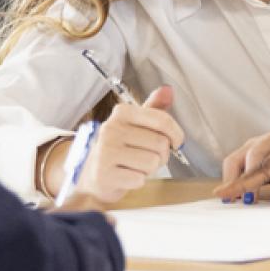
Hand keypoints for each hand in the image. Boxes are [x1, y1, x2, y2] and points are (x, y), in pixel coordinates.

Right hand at [55, 87, 182, 208]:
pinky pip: (140, 179)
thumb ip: (154, 108)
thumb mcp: (135, 124)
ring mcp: (106, 151)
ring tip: (135, 165)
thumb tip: (168, 90)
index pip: (162, 120)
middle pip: (160, 143)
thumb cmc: (119, 147)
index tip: (176, 142)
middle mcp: (112, 128)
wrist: (93, 173)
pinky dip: (138, 180)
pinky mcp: (105, 174)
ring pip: (152, 162)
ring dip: (149, 168)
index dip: (176, 134)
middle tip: (147, 156)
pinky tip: (126, 175)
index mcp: (122, 113)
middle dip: (161, 155)